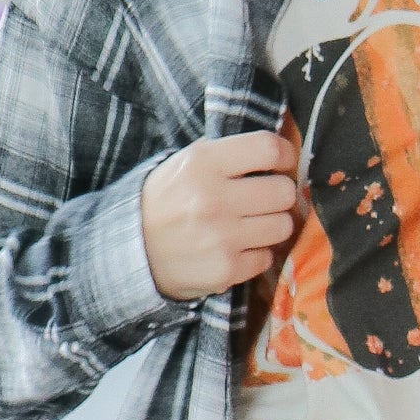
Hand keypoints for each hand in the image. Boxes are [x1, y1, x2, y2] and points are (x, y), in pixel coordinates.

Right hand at [139, 126, 300, 299]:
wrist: (133, 250)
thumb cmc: (167, 200)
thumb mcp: (186, 163)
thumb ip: (229, 153)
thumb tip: (280, 153)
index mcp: (204, 163)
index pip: (269, 150)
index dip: (286, 156)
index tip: (283, 164)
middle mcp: (213, 198)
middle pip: (284, 191)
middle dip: (279, 194)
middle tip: (265, 199)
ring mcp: (221, 237)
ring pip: (283, 226)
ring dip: (272, 225)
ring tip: (252, 225)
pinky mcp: (226, 269)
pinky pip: (267, 257)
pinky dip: (256, 254)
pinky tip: (237, 249)